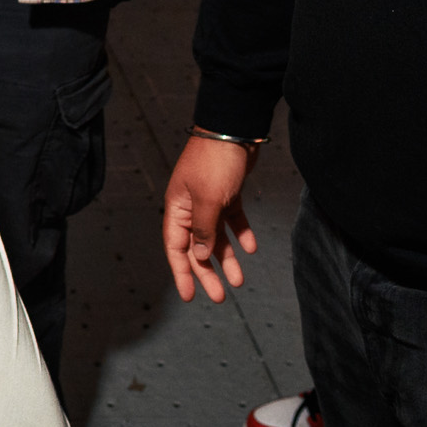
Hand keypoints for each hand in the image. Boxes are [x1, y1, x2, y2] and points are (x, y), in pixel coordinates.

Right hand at [162, 133, 259, 302]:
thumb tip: (201, 256)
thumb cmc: (214, 162)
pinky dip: (241, 233)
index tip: (190, 296)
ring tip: (239, 280)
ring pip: (216, 237)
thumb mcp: (208, 199)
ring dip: (227, 258)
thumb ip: (204, 229)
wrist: (234, 130)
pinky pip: (233, 220)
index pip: (176, 247)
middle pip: (197, 247)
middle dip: (207, 272)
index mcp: (178, 208)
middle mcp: (191, 207)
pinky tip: (251, 247)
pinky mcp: (228, 194)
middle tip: (219, 297)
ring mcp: (209, 200)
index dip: (182, 272)